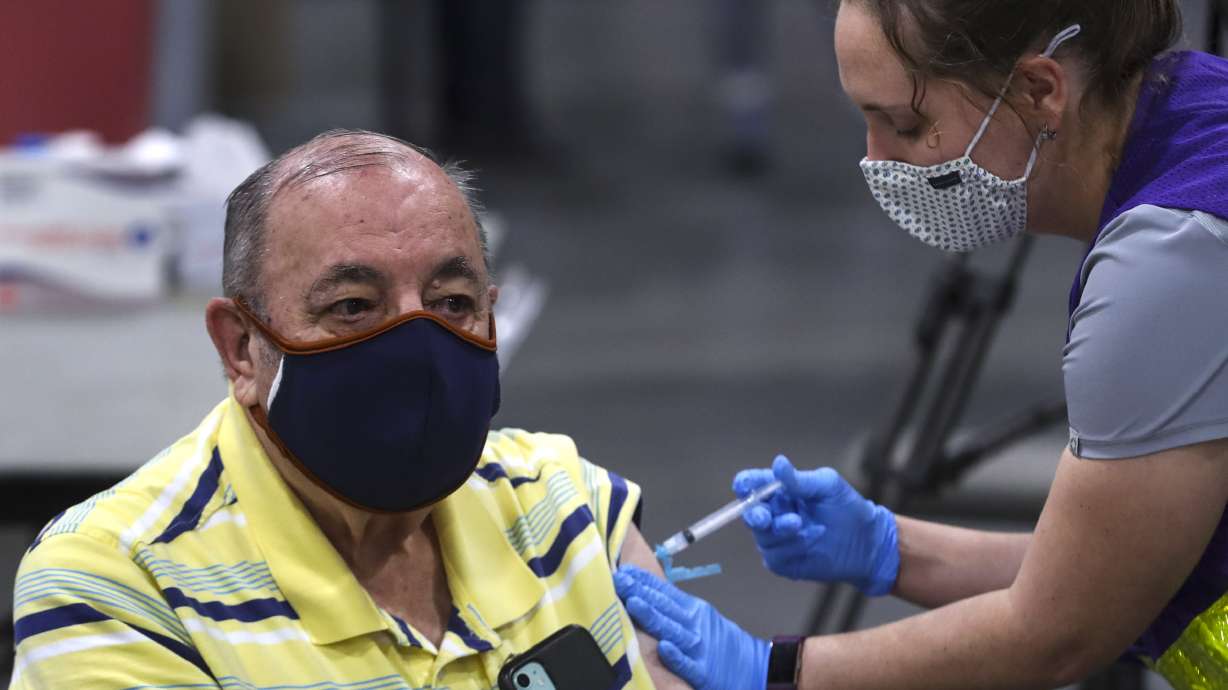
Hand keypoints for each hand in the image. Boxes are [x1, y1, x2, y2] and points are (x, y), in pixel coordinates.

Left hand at [614, 565, 768, 689]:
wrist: (755, 666)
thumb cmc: (722, 642)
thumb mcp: (702, 617)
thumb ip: (677, 607)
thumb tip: (646, 592)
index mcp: (693, 610)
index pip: (665, 592)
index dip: (644, 581)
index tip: (624, 570)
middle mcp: (695, 625)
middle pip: (665, 607)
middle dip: (641, 592)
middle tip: (620, 580)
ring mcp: (699, 648)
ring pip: (673, 630)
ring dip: (653, 616)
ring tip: (633, 602)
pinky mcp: (704, 672)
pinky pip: (688, 664)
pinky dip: (676, 656)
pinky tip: (663, 648)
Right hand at [735, 455, 898, 594]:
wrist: (867, 542)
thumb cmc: (848, 508)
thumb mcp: (827, 486)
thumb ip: (800, 479)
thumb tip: (778, 462)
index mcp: (778, 491)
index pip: (750, 485)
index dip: (744, 484)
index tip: (746, 486)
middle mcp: (772, 514)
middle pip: (748, 513)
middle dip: (754, 514)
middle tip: (765, 517)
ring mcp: (775, 539)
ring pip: (762, 536)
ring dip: (781, 531)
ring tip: (803, 526)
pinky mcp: (783, 562)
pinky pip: (774, 556)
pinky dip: (792, 547)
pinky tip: (811, 540)